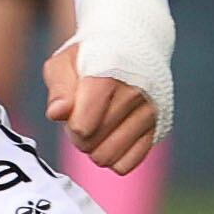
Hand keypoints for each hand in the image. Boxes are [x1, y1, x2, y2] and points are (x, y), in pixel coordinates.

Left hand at [46, 39, 161, 175]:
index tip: (73, 111)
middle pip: (90, 144)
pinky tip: (112, 137)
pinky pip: (127, 164)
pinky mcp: (157, 128)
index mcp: (109, 75)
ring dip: (95, 148)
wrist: (132, 49)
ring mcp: (149, 113)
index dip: (71, 125)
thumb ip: (58, 88)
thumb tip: (56, 113)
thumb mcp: (65, 63)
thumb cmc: (90, 59)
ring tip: (96, 126)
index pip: (82, 126)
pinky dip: (114, 157)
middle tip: (83, 117)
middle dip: (79, 136)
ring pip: (108, 158)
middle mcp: (134, 94)